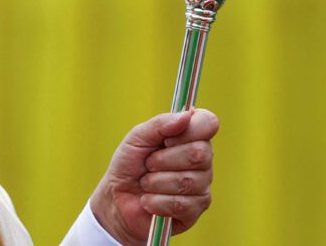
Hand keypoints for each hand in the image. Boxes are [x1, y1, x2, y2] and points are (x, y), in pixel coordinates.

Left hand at [89, 109, 218, 244]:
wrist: (117, 198)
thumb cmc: (130, 163)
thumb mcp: (137, 137)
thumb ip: (160, 124)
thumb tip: (186, 115)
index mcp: (190, 136)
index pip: (208, 123)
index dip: (189, 130)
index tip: (166, 139)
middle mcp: (202, 159)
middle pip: (200, 154)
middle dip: (163, 159)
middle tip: (149, 163)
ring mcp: (202, 186)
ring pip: (187, 181)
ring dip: (156, 182)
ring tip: (146, 183)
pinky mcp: (195, 210)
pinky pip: (181, 204)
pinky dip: (156, 201)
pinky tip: (149, 200)